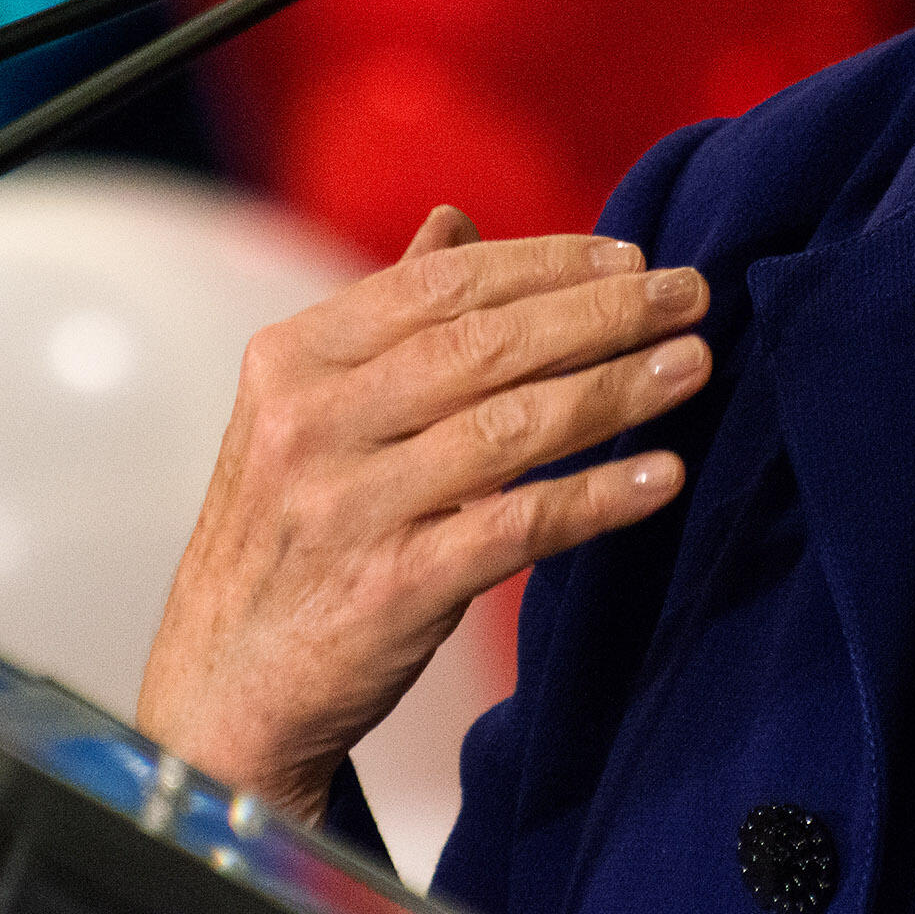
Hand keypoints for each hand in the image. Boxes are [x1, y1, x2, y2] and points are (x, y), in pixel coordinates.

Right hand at [135, 205, 712, 820]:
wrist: (222, 691)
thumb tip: (454, 222)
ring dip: (616, 390)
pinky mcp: (392, 590)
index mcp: (293, 361)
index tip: (632, 256)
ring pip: (509, 427)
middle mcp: (313, 424)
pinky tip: (662, 476)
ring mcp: (350, 507)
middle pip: (483, 346)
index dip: (545, 263)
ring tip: (693, 364)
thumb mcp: (303, 412)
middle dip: (600, 313)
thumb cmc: (285, 534)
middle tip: (688, 294)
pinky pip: (517, 528)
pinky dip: (597, 498)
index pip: (440, 286)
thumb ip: (381, 318)